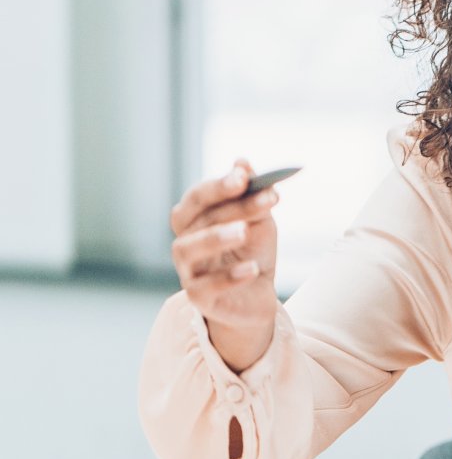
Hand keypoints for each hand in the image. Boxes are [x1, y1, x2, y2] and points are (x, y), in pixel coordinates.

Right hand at [169, 159, 281, 371]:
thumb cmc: (251, 251)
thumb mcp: (259, 219)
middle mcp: (185, 241)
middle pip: (193, 218)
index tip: (243, 175)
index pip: (198, 197)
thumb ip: (251, 192)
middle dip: (226, 204)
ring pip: (186, 249)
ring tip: (245, 231)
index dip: (218, 186)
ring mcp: (187, 270)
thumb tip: (241, 161)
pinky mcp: (197, 297)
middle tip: (260, 196)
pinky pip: (205, 287)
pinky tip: (252, 268)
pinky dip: (229, 277)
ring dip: (215, 237)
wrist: (256, 295)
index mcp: (195, 219)